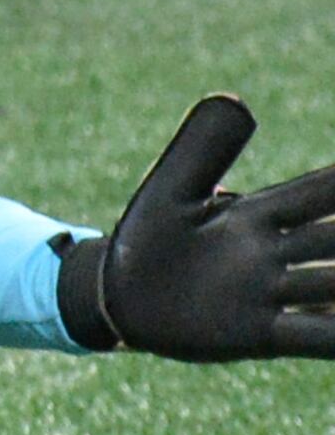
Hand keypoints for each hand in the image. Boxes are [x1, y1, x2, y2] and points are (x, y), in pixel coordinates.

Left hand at [59, 96, 334, 359]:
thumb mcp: (173, 187)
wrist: (119, 299)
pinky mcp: (257, 334)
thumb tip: (236, 97)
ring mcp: (270, 295)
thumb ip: (205, 148)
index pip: (320, 192)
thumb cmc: (147, 239)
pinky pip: (314, 337)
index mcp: (258, 216)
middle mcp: (274, 255)